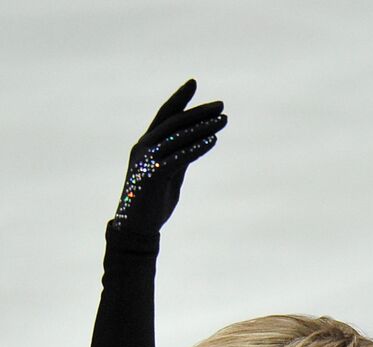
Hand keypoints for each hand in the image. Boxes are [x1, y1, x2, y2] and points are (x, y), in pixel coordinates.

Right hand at [112, 79, 226, 234]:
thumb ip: (181, 156)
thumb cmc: (154, 201)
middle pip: (174, 122)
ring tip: (223, 119)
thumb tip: (199, 142)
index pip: (164, 115)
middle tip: (221, 104)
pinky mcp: (154, 175)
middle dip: (199, 112)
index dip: (179, 98)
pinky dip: (196, 147)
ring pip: (178, 136)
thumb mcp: (171, 174)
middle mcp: (144, 146)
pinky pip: (178, 157)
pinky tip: (212, 140)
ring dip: (203, 126)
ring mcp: (147, 160)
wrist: (138, 226)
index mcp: (147, 144)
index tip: (194, 83)